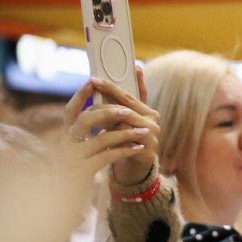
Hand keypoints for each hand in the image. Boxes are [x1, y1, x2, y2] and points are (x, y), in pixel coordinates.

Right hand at [57, 75, 156, 200]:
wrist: (60, 203)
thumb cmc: (71, 177)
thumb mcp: (76, 155)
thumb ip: (85, 139)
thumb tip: (104, 118)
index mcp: (64, 139)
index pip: (70, 112)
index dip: (80, 96)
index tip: (93, 82)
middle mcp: (65, 146)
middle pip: (85, 120)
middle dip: (108, 112)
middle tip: (127, 110)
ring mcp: (74, 159)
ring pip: (101, 138)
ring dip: (125, 132)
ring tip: (144, 130)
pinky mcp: (84, 172)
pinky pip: (108, 156)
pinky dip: (125, 150)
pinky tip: (139, 148)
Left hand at [91, 68, 159, 184]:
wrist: (136, 166)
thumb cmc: (127, 139)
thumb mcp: (126, 119)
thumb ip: (124, 101)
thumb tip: (123, 74)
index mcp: (149, 112)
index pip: (128, 95)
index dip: (111, 86)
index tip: (95, 78)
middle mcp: (153, 121)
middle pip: (126, 106)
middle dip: (105, 97)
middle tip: (89, 88)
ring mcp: (152, 135)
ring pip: (124, 121)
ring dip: (104, 117)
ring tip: (87, 113)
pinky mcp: (146, 149)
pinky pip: (125, 139)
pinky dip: (110, 134)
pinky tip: (96, 132)